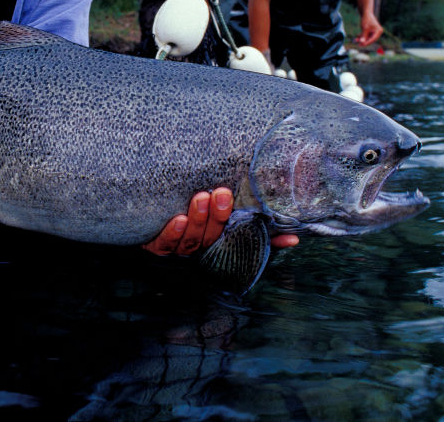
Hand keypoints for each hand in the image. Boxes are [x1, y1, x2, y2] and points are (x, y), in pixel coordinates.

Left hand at [143, 188, 300, 255]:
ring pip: (190, 241)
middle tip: (221, 193)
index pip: (243, 244)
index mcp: (219, 244)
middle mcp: (199, 249)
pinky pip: (163, 244)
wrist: (149, 216)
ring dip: (197, 220)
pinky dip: (171, 233)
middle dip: (218, 217)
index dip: (263, 241)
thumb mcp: (228, 221)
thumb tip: (294, 238)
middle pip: (212, 239)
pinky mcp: (155, 245)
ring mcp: (177, 248)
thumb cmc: (198, 219)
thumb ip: (260, 230)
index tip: (282, 232)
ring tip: (201, 197)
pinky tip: (178, 219)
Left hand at [354, 11, 382, 46]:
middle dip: (364, 41)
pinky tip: (357, 37)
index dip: (367, 42)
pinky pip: (367, 35)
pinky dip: (363, 36)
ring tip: (356, 40)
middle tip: (358, 44)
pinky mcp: (372, 31)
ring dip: (362, 39)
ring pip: (368, 38)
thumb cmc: (366, 20)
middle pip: (371, 39)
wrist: (366, 13)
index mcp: (379, 31)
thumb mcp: (364, 29)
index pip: (373, 39)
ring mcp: (375, 32)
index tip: (362, 45)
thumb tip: (362, 43)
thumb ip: (363, 36)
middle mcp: (378, 32)